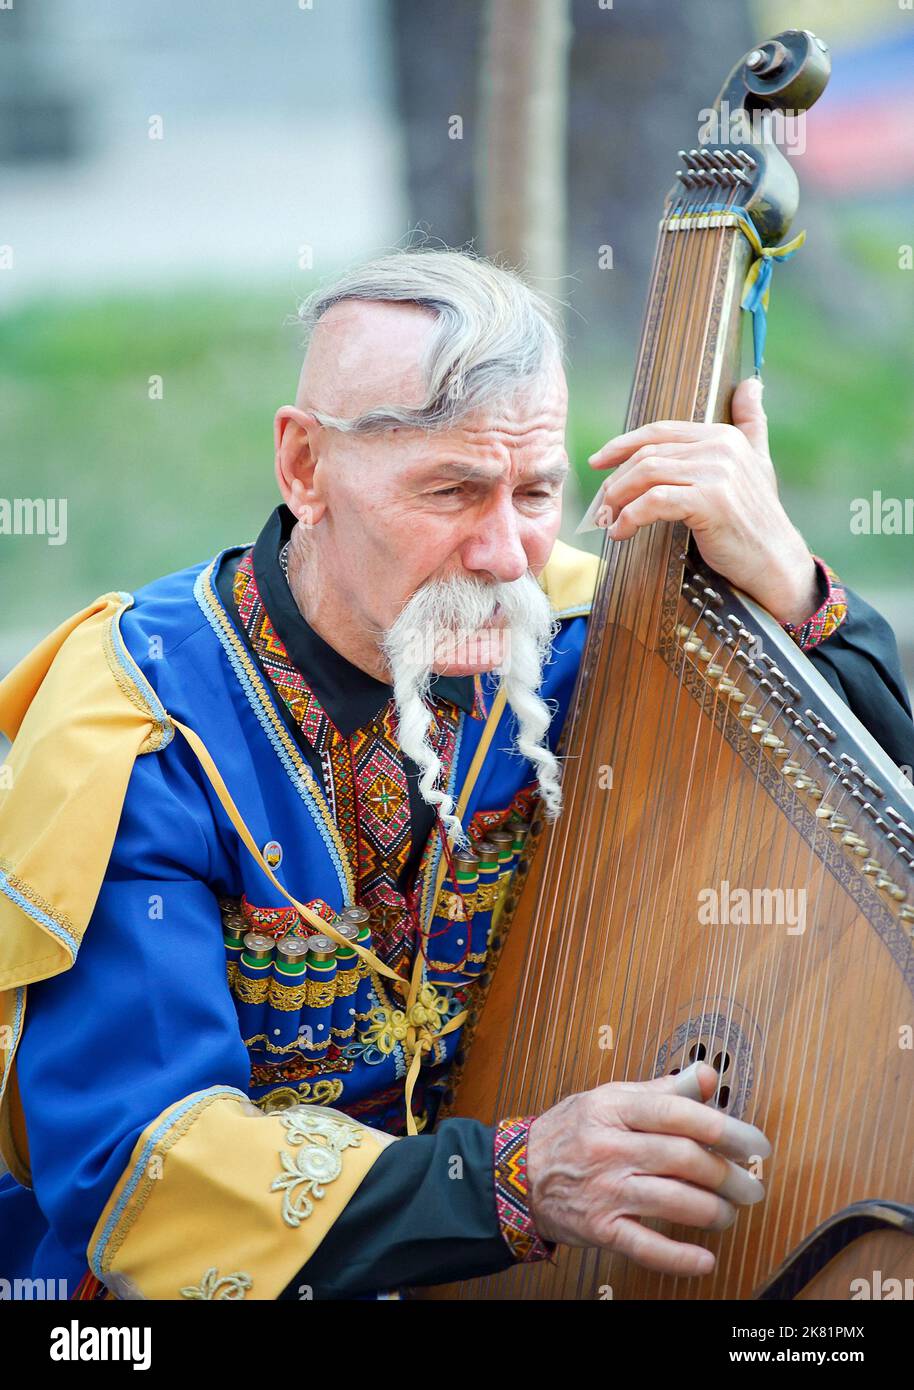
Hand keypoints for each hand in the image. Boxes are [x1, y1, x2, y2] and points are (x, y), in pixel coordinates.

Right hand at [525, 1061, 769, 1276]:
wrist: (518, 1174)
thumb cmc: (571, 1132)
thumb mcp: (610, 1098)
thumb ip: (662, 1090)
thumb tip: (708, 1076)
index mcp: (614, 1109)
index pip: (679, 1114)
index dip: (727, 1129)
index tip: (756, 1144)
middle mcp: (610, 1148)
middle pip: (684, 1160)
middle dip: (730, 1176)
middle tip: (753, 1185)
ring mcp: (605, 1190)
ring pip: (673, 1202)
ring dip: (714, 1212)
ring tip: (731, 1213)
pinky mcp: (600, 1229)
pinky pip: (645, 1247)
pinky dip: (679, 1258)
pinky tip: (705, 1260)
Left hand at [586, 377, 818, 625]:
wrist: (775, 562)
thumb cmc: (757, 519)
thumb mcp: (758, 463)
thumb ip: (751, 424)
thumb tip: (752, 384)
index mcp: (724, 435)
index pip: (660, 431)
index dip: (623, 444)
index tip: (598, 461)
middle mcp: (721, 447)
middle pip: (648, 454)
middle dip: (617, 479)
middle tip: (601, 504)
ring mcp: (717, 473)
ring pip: (647, 475)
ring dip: (619, 499)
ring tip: (608, 519)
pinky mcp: (710, 501)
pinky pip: (654, 502)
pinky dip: (630, 517)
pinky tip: (621, 532)